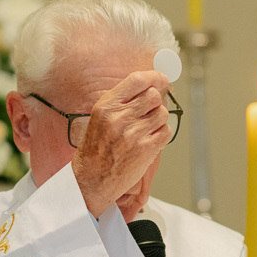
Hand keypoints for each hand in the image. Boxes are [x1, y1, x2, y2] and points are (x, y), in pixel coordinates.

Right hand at [72, 70, 170, 216]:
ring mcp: (133, 134)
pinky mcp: (145, 150)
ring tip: (146, 129)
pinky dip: (162, 134)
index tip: (161, 79)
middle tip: (150, 111)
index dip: (154, 77)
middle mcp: (119, 117)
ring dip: (159, 120)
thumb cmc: (96, 150)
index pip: (136, 80)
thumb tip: (150, 87)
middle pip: (153, 96)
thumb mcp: (100, 118)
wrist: (91, 179)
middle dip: (156, 102)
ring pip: (162, 113)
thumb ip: (122, 102)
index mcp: (106, 106)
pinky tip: (150, 140)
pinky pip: (166, 132)